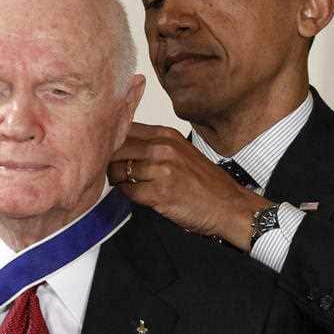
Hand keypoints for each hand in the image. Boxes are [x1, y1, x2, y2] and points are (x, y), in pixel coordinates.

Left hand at [108, 123, 272, 250]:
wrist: (228, 205)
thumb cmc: (205, 182)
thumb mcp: (180, 151)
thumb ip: (153, 145)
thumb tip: (120, 144)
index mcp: (166, 135)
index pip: (124, 128)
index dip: (110, 141)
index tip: (105, 150)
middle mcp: (163, 147)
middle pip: (116, 148)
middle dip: (108, 161)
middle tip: (110, 171)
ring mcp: (162, 169)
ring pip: (118, 169)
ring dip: (116, 179)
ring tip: (124, 184)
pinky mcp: (161, 192)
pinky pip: (129, 191)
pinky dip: (128, 195)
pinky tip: (139, 196)